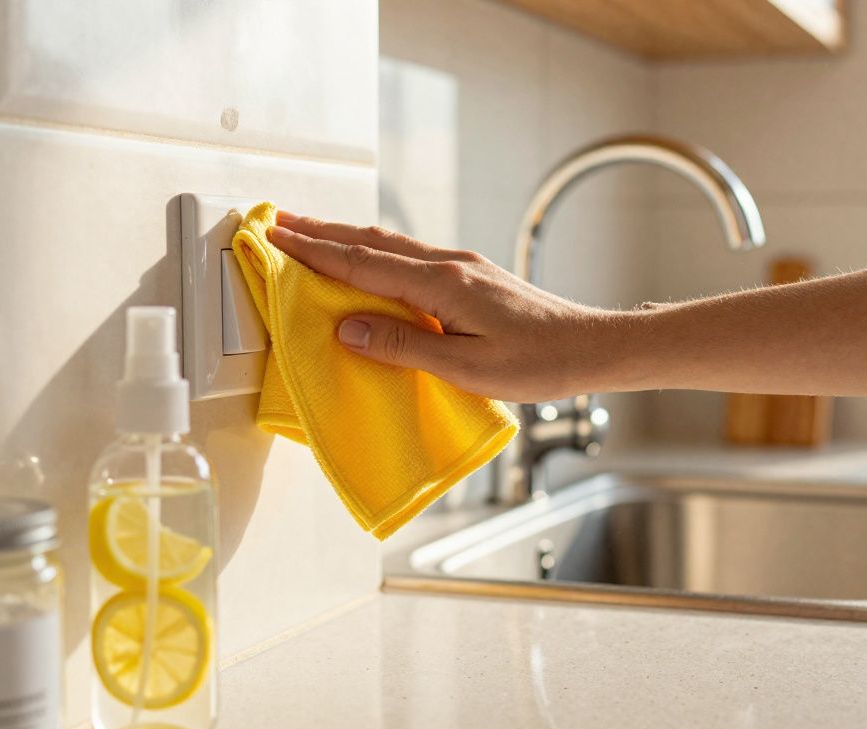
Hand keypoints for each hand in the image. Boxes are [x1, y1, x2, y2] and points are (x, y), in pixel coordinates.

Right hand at [266, 212, 624, 402]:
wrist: (591, 347)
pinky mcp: (470, 277)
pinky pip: (408, 257)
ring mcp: (461, 267)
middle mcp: (448, 265)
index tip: (275, 237)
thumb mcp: (466, 368)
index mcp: (442, 284)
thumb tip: (346, 329)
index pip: (362, 264)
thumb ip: (403, 347)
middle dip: (321, 232)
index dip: (314, 252)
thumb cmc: (537, 364)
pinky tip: (368, 261)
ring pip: (390, 245)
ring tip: (311, 235)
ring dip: (346, 239)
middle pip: (371, 242)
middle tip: (278, 223)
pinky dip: (374, 253)